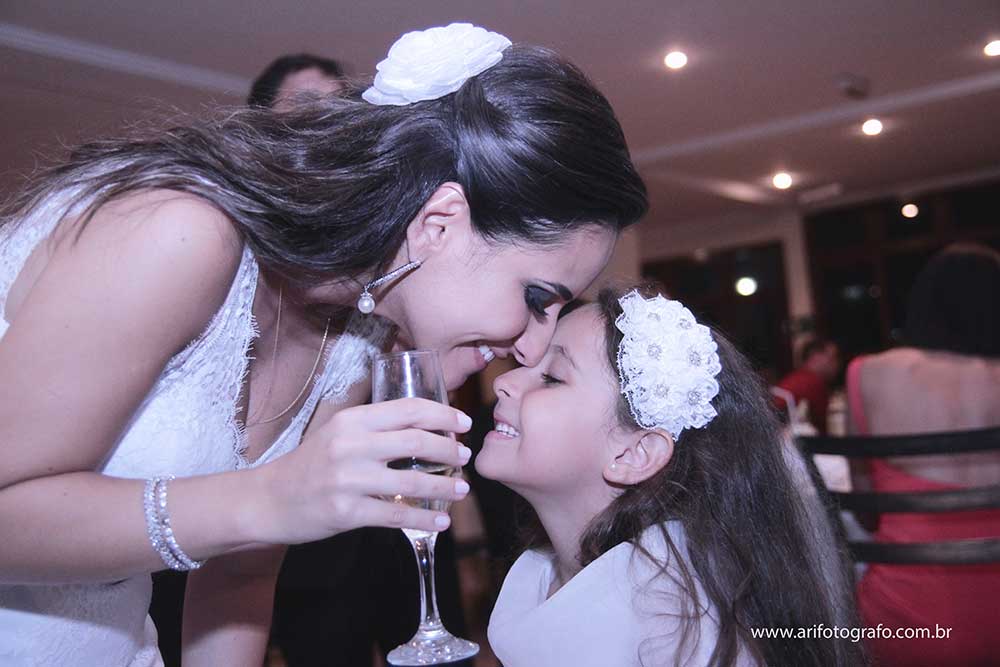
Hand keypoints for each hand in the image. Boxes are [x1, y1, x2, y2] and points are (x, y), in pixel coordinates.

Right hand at [252, 398, 472, 543]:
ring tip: (463, 489)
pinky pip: (397, 514)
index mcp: (352, 420)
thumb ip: (374, 427)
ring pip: (413, 480)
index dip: (443, 415)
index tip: (464, 424)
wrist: (268, 500)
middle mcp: (351, 445)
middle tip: (466, 456)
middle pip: (417, 440)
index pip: (408, 409)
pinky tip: (442, 522)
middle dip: (450, 449)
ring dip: (446, 485)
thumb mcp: (337, 433)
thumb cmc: (310, 465)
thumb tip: (423, 426)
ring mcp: (349, 479)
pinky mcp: (347, 512)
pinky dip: (425, 519)